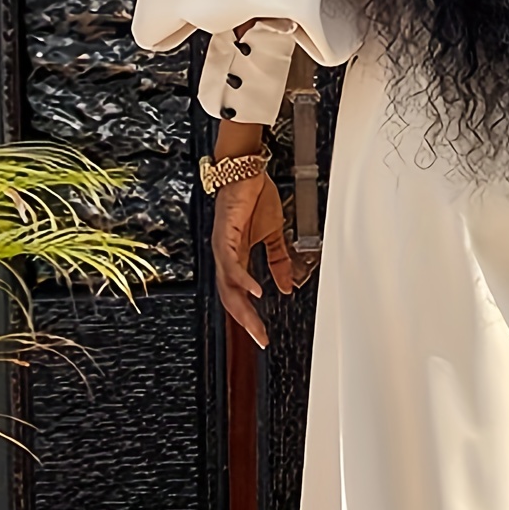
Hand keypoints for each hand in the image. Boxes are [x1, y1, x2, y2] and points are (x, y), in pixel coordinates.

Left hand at [212, 172, 294, 347]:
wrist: (246, 170)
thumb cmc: (254, 197)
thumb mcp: (273, 235)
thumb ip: (278, 261)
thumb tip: (286, 285)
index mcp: (236, 258)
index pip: (239, 295)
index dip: (249, 316)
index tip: (262, 335)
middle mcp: (226, 256)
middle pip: (231, 297)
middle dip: (246, 322)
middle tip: (260, 339)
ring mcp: (223, 247)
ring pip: (228, 286)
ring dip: (243, 308)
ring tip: (255, 325)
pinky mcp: (225, 235)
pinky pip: (232, 264)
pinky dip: (243, 280)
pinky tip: (255, 291)